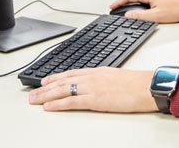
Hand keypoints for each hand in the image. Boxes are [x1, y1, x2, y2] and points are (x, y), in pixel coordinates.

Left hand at [28, 67, 156, 112]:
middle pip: (62, 81)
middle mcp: (91, 77)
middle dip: (44, 88)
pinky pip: (72, 102)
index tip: (44, 81)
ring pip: (63, 90)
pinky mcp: (95, 99)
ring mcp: (92, 88)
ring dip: (46, 96)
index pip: (71, 73)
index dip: (55, 77)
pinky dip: (58, 104)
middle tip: (32, 93)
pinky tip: (48, 107)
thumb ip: (104, 79)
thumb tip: (97, 84)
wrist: (147, 87)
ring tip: (34, 100)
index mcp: (97, 71)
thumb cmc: (137, 84)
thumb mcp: (117, 76)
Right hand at [110, 0, 178, 22]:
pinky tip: (137, 7)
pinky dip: (137, 1)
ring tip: (123, 8)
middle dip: (122, 1)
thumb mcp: (156, 16)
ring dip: (129, 1)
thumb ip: (140, 16)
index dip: (119, 1)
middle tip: (115, 7)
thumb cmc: (176, 11)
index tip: (112, 6)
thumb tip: (128, 15)